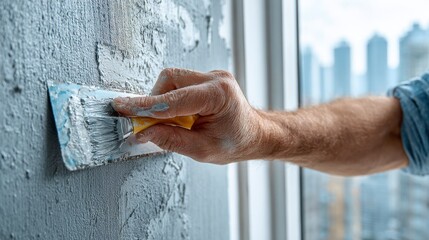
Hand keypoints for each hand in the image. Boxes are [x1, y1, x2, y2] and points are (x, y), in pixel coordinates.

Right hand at [112, 68, 267, 163]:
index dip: (145, 105)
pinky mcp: (206, 78)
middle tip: (149, 125)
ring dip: (162, 100)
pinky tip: (180, 116)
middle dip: (154, 102)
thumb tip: (143, 132)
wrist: (254, 133)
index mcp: (219, 95)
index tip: (123, 108)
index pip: (174, 99)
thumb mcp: (203, 150)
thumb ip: (172, 140)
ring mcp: (211, 75)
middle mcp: (215, 79)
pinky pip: (179, 83)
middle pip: (170, 80)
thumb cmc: (235, 142)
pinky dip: (171, 99)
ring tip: (174, 123)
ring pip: (171, 79)